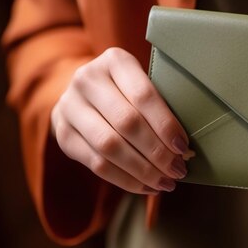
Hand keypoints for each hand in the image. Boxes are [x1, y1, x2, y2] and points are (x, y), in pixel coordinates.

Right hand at [50, 47, 191, 193]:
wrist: (84, 94)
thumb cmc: (128, 92)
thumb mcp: (143, 84)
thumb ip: (161, 108)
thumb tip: (184, 150)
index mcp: (114, 60)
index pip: (143, 96)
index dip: (165, 125)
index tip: (183, 148)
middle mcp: (87, 79)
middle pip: (127, 123)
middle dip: (157, 152)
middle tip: (178, 170)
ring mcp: (69, 106)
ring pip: (109, 147)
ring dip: (142, 170)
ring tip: (165, 183)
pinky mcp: (63, 133)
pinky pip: (96, 164)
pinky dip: (126, 180)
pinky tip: (146, 187)